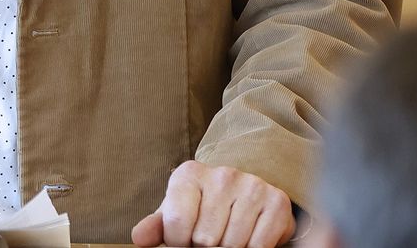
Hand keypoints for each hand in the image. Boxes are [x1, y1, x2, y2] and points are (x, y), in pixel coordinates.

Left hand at [131, 161, 294, 247]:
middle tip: (209, 240)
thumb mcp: (175, 213)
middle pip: (205, 238)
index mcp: (189, 174)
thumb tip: (139, 239)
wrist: (245, 198)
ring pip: (232, 245)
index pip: (176, 223)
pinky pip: (258, 246)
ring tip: (226, 238)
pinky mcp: (277, 202)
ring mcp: (252, 185)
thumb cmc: (202, 209)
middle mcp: (223, 174)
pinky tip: (246, 239)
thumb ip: (157, 226)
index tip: (184, 240)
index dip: (178, 243)